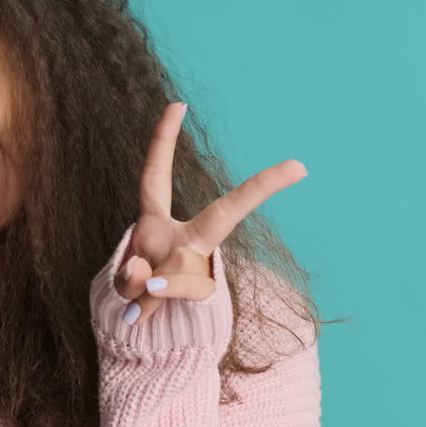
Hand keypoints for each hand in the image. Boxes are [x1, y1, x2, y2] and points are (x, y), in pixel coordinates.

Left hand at [114, 102, 308, 325]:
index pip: (158, 176)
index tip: (178, 103)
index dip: (162, 140)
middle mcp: (185, 238)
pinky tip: (134, 317)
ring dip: (154, 285)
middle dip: (256, 190)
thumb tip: (147, 279)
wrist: (148, 323)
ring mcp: (196, 266)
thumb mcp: (126, 279)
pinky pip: (173, 297)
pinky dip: (146, 306)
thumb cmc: (139, 286)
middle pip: (224, 213)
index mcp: (158, 220)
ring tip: (143, 291)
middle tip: (299, 165)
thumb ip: (130, 278)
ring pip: (183, 269)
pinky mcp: (200, 295)